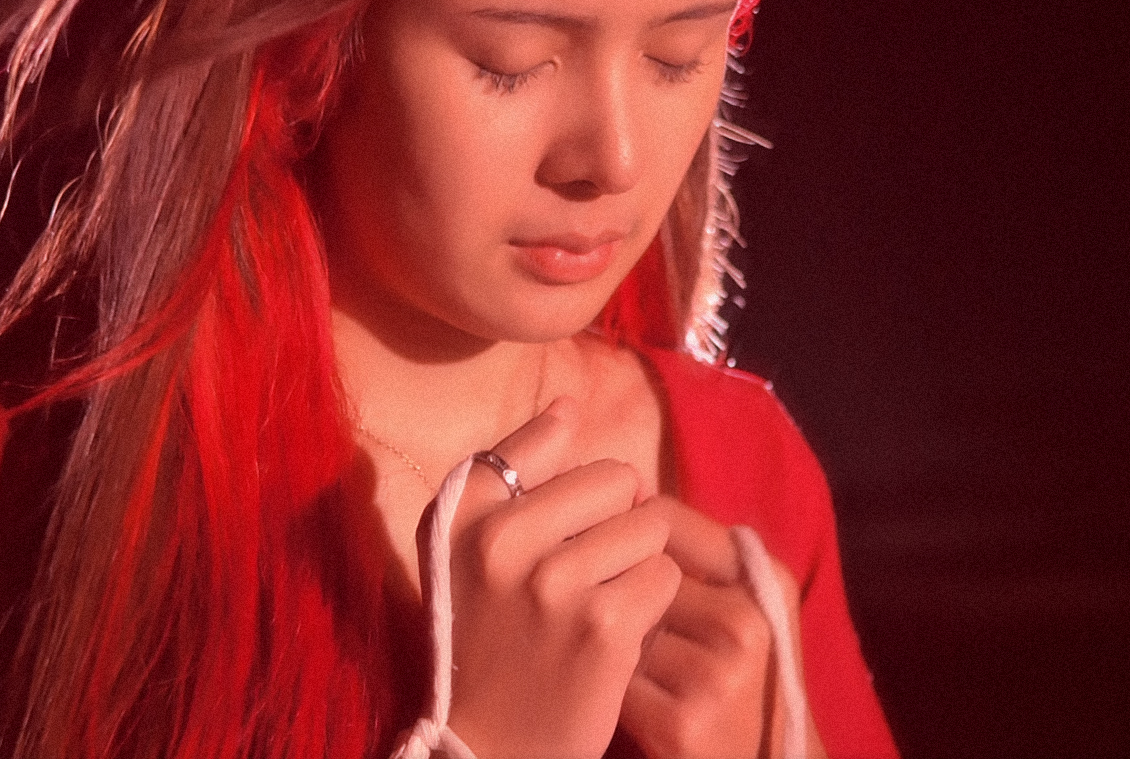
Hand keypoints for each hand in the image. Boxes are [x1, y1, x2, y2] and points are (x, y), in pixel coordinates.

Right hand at [437, 399, 682, 758]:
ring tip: (598, 608)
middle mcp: (503, 539)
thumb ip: (512, 469)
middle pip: (619, 483)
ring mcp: (555, 583)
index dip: (578, 493)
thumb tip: (570, 405)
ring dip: (638, 568)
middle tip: (581, 582)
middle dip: (617, 527)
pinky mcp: (603, 627)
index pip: (559, 445)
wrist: (487, 745)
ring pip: (649, 529)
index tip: (557, 538)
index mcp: (464, 512)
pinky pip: (664, 579)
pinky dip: (652, 608)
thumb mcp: (465, 549)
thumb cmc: (484, 640)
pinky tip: (617, 637)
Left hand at [619, 499, 815, 758]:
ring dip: (604, 641)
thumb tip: (621, 497)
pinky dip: (603, 687)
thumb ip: (698, 556)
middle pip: (633, 572)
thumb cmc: (745, 681)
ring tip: (616, 657)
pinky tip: (616, 696)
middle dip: (611, 591)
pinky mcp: (681, 724)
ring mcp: (716, 676)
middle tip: (608, 610)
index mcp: (766, 580)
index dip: (622, 530)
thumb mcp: (748, 608)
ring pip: (616, 624)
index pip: (664, 517)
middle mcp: (747, 622)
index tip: (606, 549)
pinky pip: (611, 679)